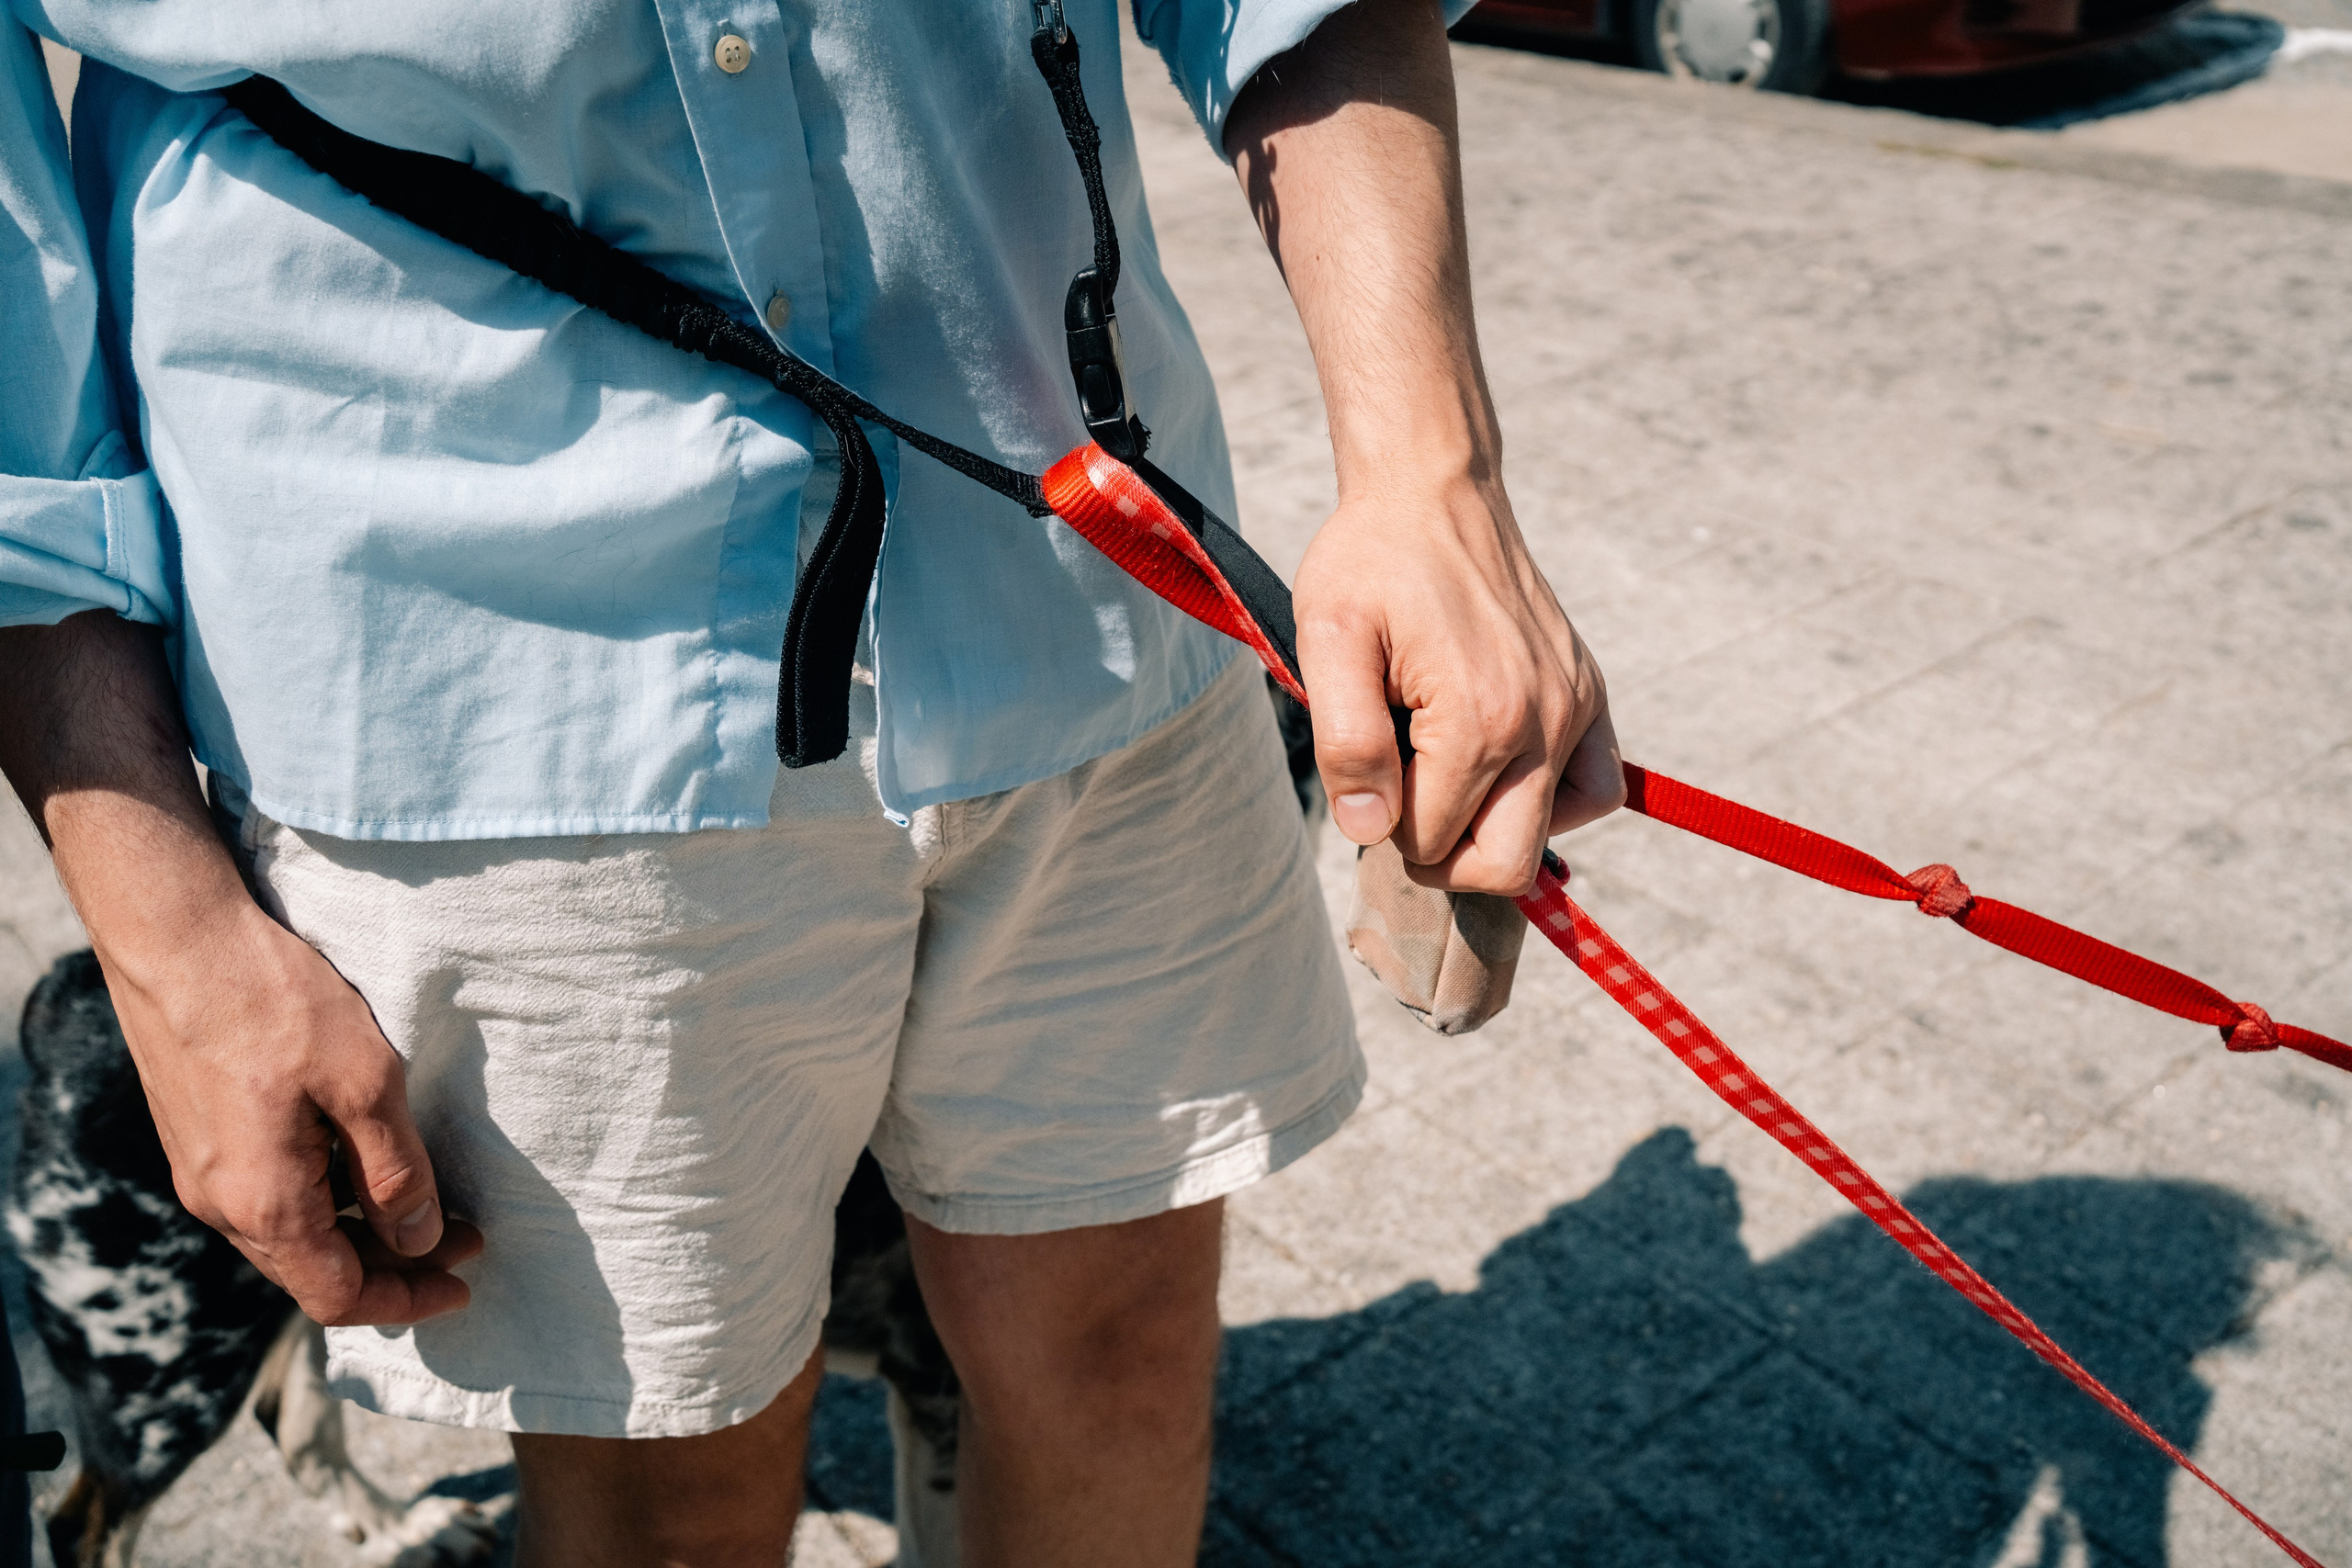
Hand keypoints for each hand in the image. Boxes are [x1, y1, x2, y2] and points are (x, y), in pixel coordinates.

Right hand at [107, 902, 479, 1325]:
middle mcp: (220, 1204)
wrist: (175, 937)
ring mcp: (201, 1172)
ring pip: (289, 1236)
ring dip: (357, 1231)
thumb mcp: (365, 1082)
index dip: (407, 1299)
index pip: (338, 1296)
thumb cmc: (274, 1001)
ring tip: (423, 1198)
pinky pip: (265, 1197)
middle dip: (392, 1267)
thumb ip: (395, 1171)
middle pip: (313, 1273)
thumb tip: (420, 1241)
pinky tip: (359, 1160)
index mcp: (263, 1204)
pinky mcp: (195, 1137)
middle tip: (462, 1234)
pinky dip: (322, 1200)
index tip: (464, 1282)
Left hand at [1294, 471, 1621, 894]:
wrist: (1431, 490)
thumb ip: (1346, 743)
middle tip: (1395, 795)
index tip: (1363, 770)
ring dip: (1492, 831)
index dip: (1384, 824)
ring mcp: (1575, 706)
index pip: (1433, 841)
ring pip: (1549, 834)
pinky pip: (1596, 785)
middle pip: (1503, 862)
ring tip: (1443, 780)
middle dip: (1440, 851)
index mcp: (1479, 718)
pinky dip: (1552, 803)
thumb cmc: (1370, 562)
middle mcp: (1543, 720)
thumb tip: (1371, 828)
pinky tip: (1501, 776)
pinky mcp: (1587, 691)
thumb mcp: (1328, 641)